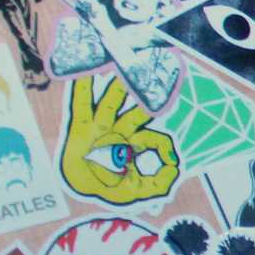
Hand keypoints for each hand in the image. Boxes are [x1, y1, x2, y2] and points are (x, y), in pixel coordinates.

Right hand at [60, 75, 178, 204]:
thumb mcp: (140, 189)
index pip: (154, 138)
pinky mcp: (82, 126)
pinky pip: (81, 103)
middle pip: (137, 109)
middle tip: (157, 74)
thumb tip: (174, 168)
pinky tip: (84, 68)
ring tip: (124, 63)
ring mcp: (101, 125)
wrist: (80, 191)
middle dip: (147, 96)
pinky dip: (82, 86)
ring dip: (119, 85)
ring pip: (112, 101)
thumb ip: (161, 182)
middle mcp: (119, 129)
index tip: (170, 163)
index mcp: (133, 142)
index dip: (165, 148)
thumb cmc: (109, 188)